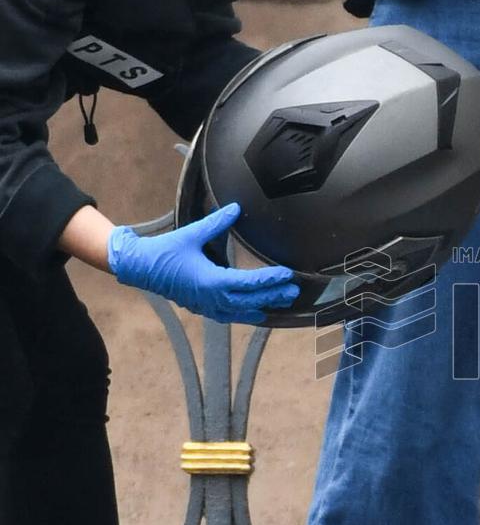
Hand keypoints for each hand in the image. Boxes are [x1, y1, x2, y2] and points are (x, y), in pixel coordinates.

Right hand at [108, 203, 298, 324]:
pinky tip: (258, 313)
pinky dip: (246, 314)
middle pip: (251, 300)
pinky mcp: (202, 308)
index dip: (270, 280)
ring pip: (242, 312)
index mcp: (212, 281)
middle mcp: (212, 298)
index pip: (249, 283)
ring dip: (264, 306)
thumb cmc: (164, 251)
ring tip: (283, 302)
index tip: (287, 275)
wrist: (139, 268)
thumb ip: (217, 223)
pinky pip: (229, 316)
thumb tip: (236, 208)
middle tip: (295, 291)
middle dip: (274, 295)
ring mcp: (207, 306)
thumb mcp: (192, 234)